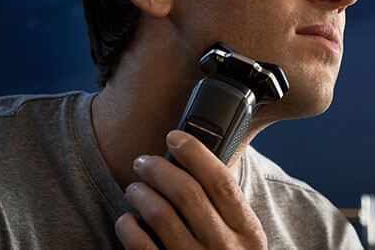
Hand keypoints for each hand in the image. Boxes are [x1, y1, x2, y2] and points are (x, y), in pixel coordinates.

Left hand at [114, 130, 267, 248]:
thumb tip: (194, 162)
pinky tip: (126, 219)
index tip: (175, 136)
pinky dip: (128, 227)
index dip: (195, 153)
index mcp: (247, 232)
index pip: (220, 181)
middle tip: (143, 161)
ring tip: (134, 189)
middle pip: (186, 192)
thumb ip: (227, 208)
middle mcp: (225, 248)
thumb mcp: (241, 238)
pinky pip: (140, 246)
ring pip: (160, 215)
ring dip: (141, 194)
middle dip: (159, 168)